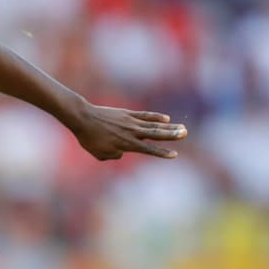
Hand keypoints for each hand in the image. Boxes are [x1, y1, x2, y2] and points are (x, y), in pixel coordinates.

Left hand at [70, 103, 187, 160]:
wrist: (83, 118)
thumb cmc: (89, 138)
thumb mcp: (100, 153)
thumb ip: (114, 155)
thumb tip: (121, 153)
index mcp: (126, 144)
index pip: (148, 149)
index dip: (162, 152)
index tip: (174, 154)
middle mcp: (132, 132)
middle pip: (156, 134)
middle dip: (172, 135)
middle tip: (185, 134)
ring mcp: (131, 121)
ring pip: (153, 125)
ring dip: (169, 127)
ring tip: (182, 127)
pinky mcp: (127, 113)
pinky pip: (145, 115)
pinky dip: (155, 117)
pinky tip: (165, 119)